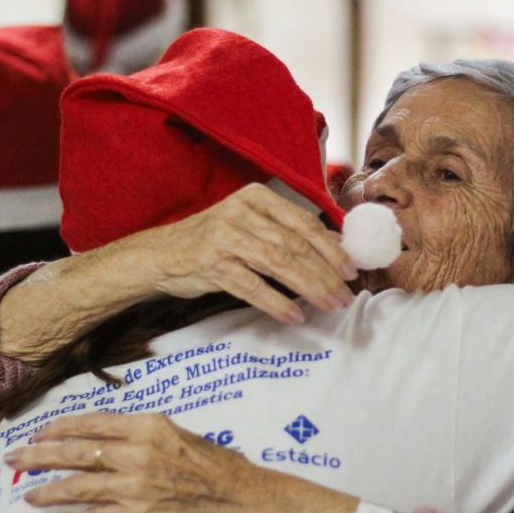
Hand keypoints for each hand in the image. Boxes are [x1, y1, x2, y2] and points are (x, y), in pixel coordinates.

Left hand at [4, 412, 267, 512]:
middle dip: (37, 456)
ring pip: (76, 486)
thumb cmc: (218, 467)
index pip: (91, 424)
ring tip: (31, 495)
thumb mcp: (180, 434)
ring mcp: (134, 488)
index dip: (59, 429)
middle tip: (14, 459)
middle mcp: (135, 453)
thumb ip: (143, 434)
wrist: (243, 502)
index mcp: (147, 426)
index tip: (41, 434)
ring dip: (47, 490)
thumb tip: (109, 439)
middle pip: (73, 452)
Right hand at [117, 182, 357, 323]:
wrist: (162, 253)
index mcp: (256, 197)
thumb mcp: (250, 224)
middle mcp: (241, 213)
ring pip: (278, 264)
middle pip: (294, 245)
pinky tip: (295, 315)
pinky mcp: (211, 264)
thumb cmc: (215, 239)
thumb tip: (336, 244)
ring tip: (329, 304)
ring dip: (309, 287)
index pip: (303, 223)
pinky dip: (277, 302)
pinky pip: (252, 286)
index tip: (351, 270)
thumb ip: (287, 230)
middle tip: (345, 294)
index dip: (331, 248)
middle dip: (325, 272)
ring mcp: (224, 238)